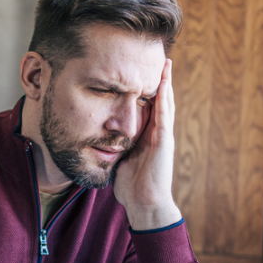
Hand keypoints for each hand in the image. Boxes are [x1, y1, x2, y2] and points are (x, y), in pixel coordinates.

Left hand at [113, 59, 181, 230]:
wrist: (143, 204)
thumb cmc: (131, 186)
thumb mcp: (119, 159)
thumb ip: (114, 145)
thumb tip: (97, 137)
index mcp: (146, 136)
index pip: (147, 106)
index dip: (144, 89)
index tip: (139, 70)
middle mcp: (157, 133)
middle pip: (159, 100)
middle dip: (159, 80)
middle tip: (159, 58)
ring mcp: (163, 136)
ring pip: (165, 103)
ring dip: (165, 83)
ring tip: (165, 63)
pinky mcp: (164, 142)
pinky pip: (164, 115)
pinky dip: (164, 99)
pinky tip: (163, 84)